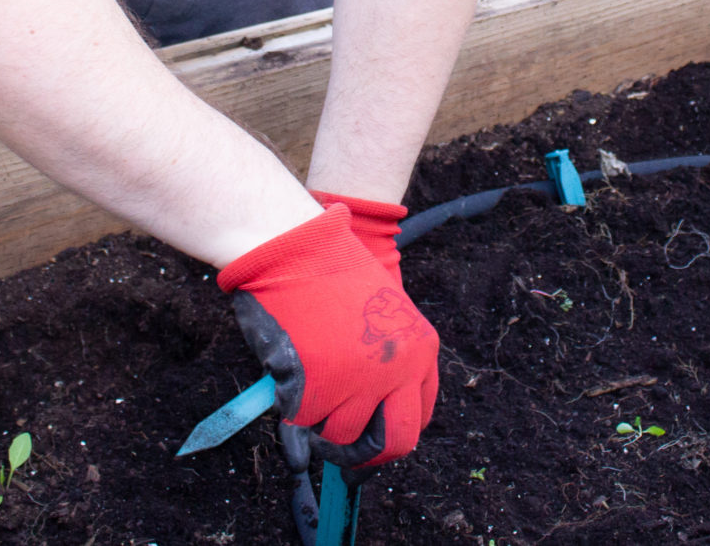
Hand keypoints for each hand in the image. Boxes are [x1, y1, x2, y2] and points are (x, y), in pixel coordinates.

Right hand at [217, 205, 437, 466]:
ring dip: (319, 424)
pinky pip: (304, 420)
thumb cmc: (331, 273)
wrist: (299, 247)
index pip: (418, 416)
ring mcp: (361, 381)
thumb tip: (367, 416)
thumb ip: (382, 362)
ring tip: (305, 390)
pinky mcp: (321, 386)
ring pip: (341, 437)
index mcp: (421, 350)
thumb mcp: (379, 313)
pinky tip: (288, 373)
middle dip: (365, 459)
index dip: (391, 435)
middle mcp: (399, 370)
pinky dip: (292, 406)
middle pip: (394, 443)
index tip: (371, 444)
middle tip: (342, 463)